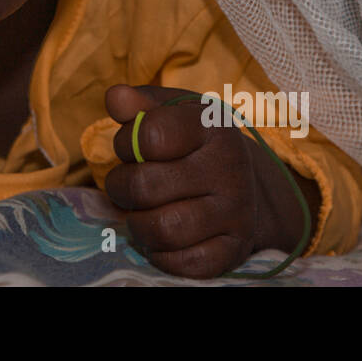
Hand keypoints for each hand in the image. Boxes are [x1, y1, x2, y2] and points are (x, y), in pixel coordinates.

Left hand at [104, 84, 317, 278]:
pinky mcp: (234, 249)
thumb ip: (139, 104)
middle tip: (127, 185)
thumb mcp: (171, 112)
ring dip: (138, 224)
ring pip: (163, 229)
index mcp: (213, 127)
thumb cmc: (194, 142)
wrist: (246, 184)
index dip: (125, 143)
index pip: (149, 135)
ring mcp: (235, 212)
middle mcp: (230, 169)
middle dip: (121, 187)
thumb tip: (115, 97)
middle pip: (146, 186)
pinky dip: (162, 254)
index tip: (130, 147)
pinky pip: (184, 263)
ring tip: (142, 211)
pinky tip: (163, 236)